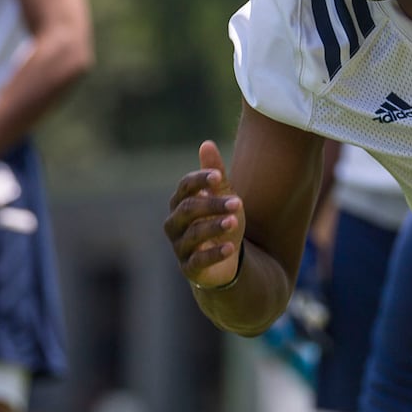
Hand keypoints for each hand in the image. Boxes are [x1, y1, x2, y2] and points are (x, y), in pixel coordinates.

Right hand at [162, 141, 243, 289]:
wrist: (226, 260)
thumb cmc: (221, 222)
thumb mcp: (223, 197)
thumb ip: (215, 174)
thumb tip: (206, 143)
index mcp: (180, 203)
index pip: (184, 187)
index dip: (199, 180)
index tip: (219, 176)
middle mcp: (174, 224)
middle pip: (188, 209)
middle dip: (212, 204)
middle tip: (237, 202)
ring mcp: (180, 246)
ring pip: (192, 234)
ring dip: (214, 226)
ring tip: (234, 221)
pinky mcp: (189, 268)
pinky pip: (198, 260)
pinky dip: (214, 253)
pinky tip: (230, 247)